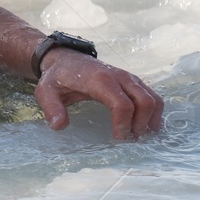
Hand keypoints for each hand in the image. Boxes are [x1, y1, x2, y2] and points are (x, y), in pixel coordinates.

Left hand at [34, 50, 162, 140]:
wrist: (65, 59)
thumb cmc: (57, 77)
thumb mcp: (45, 91)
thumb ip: (51, 108)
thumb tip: (59, 126)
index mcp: (100, 80)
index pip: (122, 104)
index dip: (123, 124)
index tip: (117, 138)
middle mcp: (120, 77)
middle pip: (144, 102)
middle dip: (141, 124)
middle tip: (130, 140)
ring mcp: (129, 78)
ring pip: (153, 99)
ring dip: (150, 120)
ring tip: (138, 135)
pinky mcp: (134, 81)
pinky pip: (153, 96)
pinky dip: (153, 112)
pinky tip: (145, 126)